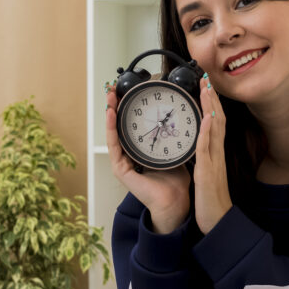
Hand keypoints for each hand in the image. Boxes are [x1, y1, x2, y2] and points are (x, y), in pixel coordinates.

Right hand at [105, 89, 189, 233]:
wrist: (175, 200)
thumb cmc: (175, 179)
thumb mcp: (174, 149)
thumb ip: (172, 134)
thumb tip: (178, 114)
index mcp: (140, 151)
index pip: (131, 125)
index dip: (127, 108)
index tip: (127, 91)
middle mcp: (128, 155)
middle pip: (119, 127)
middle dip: (115, 107)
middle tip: (113, 88)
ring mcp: (122, 162)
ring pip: (113, 133)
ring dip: (110, 113)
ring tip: (109, 96)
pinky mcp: (120, 169)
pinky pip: (114, 146)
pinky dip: (111, 129)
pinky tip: (111, 114)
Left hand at [194, 82, 232, 233]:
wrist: (218, 221)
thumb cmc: (211, 201)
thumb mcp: (207, 175)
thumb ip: (206, 160)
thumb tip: (201, 148)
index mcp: (215, 155)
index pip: (215, 124)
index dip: (212, 105)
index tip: (207, 88)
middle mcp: (217, 154)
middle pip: (217, 121)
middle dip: (212, 99)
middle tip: (206, 79)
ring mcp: (214, 161)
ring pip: (214, 129)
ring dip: (211, 107)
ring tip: (207, 89)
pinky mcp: (208, 171)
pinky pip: (207, 147)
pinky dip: (207, 131)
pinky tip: (207, 117)